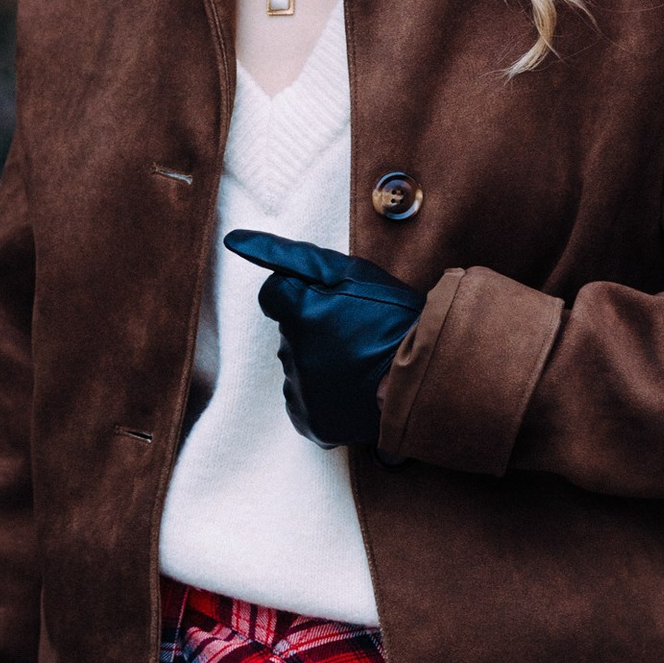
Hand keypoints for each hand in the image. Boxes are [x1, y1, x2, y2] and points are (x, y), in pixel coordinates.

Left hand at [224, 231, 424, 449]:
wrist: (429, 375)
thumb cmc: (393, 318)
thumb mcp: (348, 273)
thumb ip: (288, 256)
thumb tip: (235, 240)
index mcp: (299, 313)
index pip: (274, 297)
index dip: (305, 297)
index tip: (335, 306)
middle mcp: (293, 354)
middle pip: (289, 334)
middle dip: (315, 330)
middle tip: (357, 333)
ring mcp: (302, 392)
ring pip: (298, 366)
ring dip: (320, 362)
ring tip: (359, 362)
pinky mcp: (311, 422)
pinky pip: (303, 400)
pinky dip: (321, 394)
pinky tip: (350, 387)